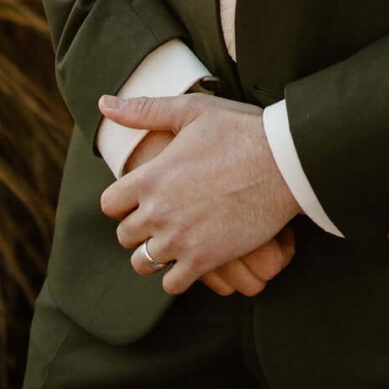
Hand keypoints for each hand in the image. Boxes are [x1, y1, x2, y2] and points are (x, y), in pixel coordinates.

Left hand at [96, 91, 297, 295]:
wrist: (285, 162)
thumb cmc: (240, 131)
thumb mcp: (191, 111)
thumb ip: (143, 110)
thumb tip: (103, 103)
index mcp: (149, 177)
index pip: (109, 205)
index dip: (123, 202)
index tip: (141, 198)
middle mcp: (157, 212)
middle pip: (125, 236)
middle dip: (139, 228)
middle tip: (162, 218)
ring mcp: (179, 239)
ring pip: (143, 263)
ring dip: (153, 255)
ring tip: (172, 242)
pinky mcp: (204, 260)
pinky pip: (172, 285)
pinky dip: (177, 277)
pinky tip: (191, 260)